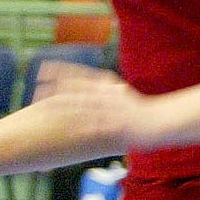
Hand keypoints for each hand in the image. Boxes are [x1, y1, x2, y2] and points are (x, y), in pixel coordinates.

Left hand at [34, 60, 148, 145]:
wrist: (165, 120)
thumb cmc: (143, 109)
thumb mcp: (123, 94)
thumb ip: (106, 89)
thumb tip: (93, 85)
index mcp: (108, 86)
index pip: (80, 74)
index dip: (60, 71)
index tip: (42, 68)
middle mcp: (108, 95)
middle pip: (77, 89)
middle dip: (55, 89)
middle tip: (35, 89)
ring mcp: (112, 110)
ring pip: (83, 106)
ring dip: (63, 107)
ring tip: (44, 108)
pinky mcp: (117, 125)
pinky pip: (97, 127)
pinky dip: (82, 127)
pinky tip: (68, 130)